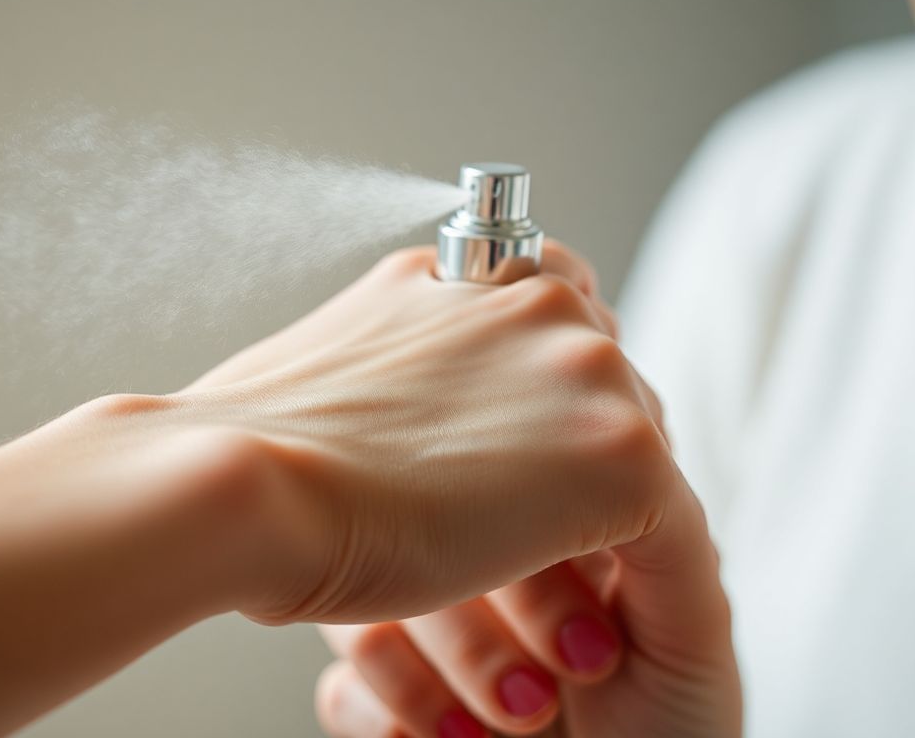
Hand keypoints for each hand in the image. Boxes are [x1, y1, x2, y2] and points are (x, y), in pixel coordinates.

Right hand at [190, 241, 738, 736]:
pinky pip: (672, 526)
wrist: (243, 483)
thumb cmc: (248, 447)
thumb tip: (390, 407)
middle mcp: (530, 296)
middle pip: (602, 383)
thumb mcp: (325, 372)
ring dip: (603, 531)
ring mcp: (584, 366)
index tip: (525, 456)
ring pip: (636, 453)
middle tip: (553, 555)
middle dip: (580, 464)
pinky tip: (598, 641)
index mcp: (457, 273)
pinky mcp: (623, 454)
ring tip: (565, 621)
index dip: (543, 388)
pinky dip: (647, 578)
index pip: (547, 307)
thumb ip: (392, 362)